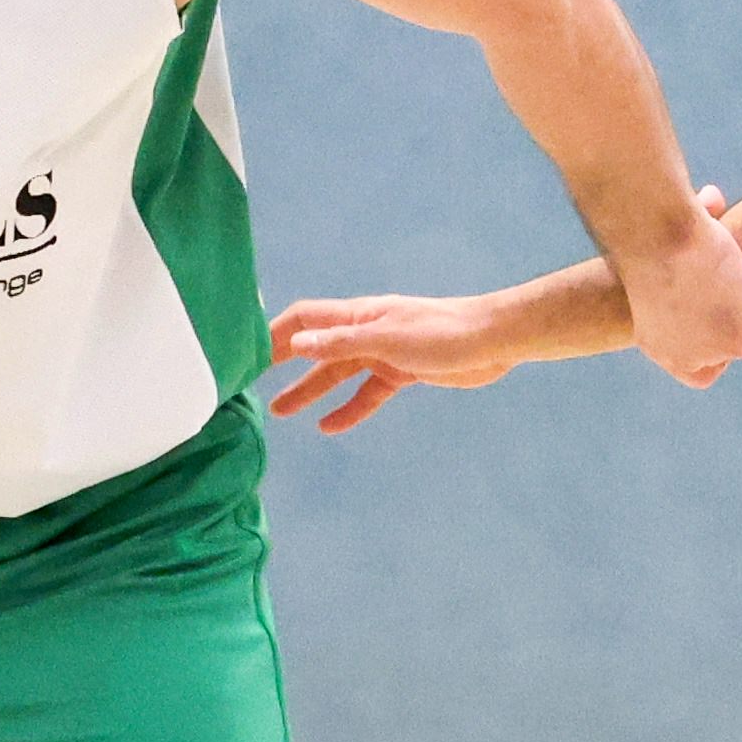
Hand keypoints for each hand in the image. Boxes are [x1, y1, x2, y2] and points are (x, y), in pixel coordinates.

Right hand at [266, 292, 521, 432]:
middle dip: (284, 364)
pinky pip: (367, 393)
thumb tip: (298, 343)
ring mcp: (383, 352)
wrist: (493, 341)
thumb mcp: (387, 339)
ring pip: (337, 373)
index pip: (305, 319)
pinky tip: (330, 427)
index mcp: (359, 315)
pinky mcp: (402, 373)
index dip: (275, 333)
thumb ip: (342, 343)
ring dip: (310, 390)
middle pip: (316, 347)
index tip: (247, 354)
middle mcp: (365, 331)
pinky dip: (349, 408)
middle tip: (252, 384)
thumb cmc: (442, 333)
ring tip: (280, 411)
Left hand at [623, 191, 741, 387]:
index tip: (733, 304)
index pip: (698, 360)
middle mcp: (683, 354)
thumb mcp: (667, 246)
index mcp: (656, 342)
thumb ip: (688, 245)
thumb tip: (712, 205)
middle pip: (733, 343)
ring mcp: (716, 348)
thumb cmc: (649, 227)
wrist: (654, 229)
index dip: (719, 336)